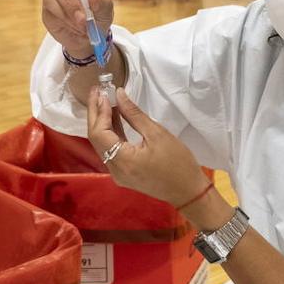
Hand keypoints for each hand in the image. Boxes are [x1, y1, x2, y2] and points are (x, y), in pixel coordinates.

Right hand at [42, 0, 113, 58]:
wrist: (90, 37)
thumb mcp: (106, 9)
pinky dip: (64, 22)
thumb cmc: (98, 15)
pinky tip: (74, 27)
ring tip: (83, 26)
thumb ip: (101, 3)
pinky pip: (51, 13)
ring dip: (69, 15)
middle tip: (83, 18)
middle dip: (70, 1)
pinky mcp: (47, 11)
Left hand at [87, 86, 210, 208]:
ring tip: (104, 100)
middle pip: (96, 138)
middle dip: (95, 114)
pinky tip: (114, 118)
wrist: (188, 191)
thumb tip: (119, 95)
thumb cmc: (178, 163)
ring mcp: (117, 173)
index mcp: (123, 161)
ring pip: (102, 144)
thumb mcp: (158, 134)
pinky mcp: (123, 173)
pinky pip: (111, 150)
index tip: (103, 93)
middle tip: (96, 91)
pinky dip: (111, 133)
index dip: (99, 111)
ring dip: (102, 122)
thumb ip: (134, 114)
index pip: (99, 133)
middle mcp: (114, 170)